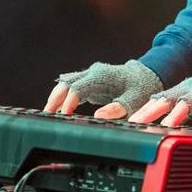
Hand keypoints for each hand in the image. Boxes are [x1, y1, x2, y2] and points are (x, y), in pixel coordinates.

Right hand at [44, 60, 162, 118]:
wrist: (146, 76)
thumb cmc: (140, 89)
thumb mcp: (133, 101)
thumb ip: (117, 108)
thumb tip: (98, 115)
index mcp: (101, 76)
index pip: (77, 89)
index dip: (68, 104)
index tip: (63, 118)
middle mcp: (93, 72)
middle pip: (67, 84)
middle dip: (55, 100)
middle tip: (46, 117)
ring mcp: (90, 75)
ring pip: (66, 84)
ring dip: (56, 98)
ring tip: (47, 116)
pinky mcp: (90, 82)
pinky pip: (72, 88)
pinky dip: (63, 98)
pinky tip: (57, 111)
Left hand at [128, 64, 191, 130]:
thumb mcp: (186, 97)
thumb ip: (170, 107)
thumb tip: (148, 119)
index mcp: (177, 92)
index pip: (155, 101)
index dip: (141, 111)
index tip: (127, 122)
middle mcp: (187, 91)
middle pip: (166, 100)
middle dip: (151, 112)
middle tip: (137, 123)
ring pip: (187, 104)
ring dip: (176, 115)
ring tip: (166, 125)